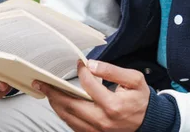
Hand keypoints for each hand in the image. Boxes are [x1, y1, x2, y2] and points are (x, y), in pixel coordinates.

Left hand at [34, 60, 149, 131]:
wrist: (148, 122)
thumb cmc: (140, 99)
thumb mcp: (134, 80)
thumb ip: (112, 70)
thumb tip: (92, 64)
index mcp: (113, 106)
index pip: (89, 85)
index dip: (82, 72)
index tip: (80, 63)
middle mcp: (102, 121)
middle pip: (70, 105)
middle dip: (53, 92)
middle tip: (41, 82)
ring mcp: (97, 131)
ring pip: (68, 117)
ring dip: (55, 103)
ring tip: (45, 91)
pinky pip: (73, 125)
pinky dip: (63, 113)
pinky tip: (58, 103)